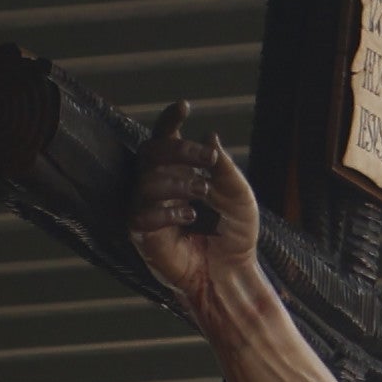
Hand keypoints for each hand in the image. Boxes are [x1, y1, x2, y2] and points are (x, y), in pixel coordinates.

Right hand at [126, 117, 262, 310]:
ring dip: (179, 182)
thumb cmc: (235, 236)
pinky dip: (168, 211)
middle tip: (208, 160)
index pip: (165, 140)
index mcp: (179, 173)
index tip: (185, 107)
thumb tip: (209, 136)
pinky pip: (142, 213)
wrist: (232, 274)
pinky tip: (190, 217)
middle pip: (151, 152)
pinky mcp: (142, 235)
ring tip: (203, 193)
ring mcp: (147, 210)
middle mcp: (159, 187)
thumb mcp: (239, 196)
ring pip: (147, 180)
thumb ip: (225, 168)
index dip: (169, 121)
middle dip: (180, 151)